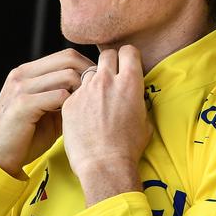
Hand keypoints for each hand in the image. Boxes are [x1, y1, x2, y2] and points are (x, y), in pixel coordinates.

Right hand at [0, 49, 94, 176]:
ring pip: (67, 75)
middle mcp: (22, 74)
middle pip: (69, 59)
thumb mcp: (48, 110)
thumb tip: (93, 87)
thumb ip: (65, 95)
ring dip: (82, 90)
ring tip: (85, 107)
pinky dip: (71, 104)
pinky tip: (73, 117)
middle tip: (98, 93)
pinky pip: (59, 95)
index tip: (99, 84)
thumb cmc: (26, 136)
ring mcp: (21, 87)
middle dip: (89, 74)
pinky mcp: (22, 104)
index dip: (87, 66)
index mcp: (27, 72)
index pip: (66, 55)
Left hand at [61, 46, 152, 205]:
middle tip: (111, 77)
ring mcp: (86, 90)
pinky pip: (76, 91)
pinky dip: (81, 98)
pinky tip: (85, 115)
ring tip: (97, 100)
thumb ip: (139, 101)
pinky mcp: (70, 102)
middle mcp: (107, 81)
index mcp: (130, 82)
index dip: (128, 57)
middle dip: (110, 62)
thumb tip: (136, 96)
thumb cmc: (129, 146)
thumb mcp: (145, 120)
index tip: (127, 65)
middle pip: (107, 54)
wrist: (104, 165)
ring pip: (89, 73)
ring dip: (95, 80)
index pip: (128, 51)